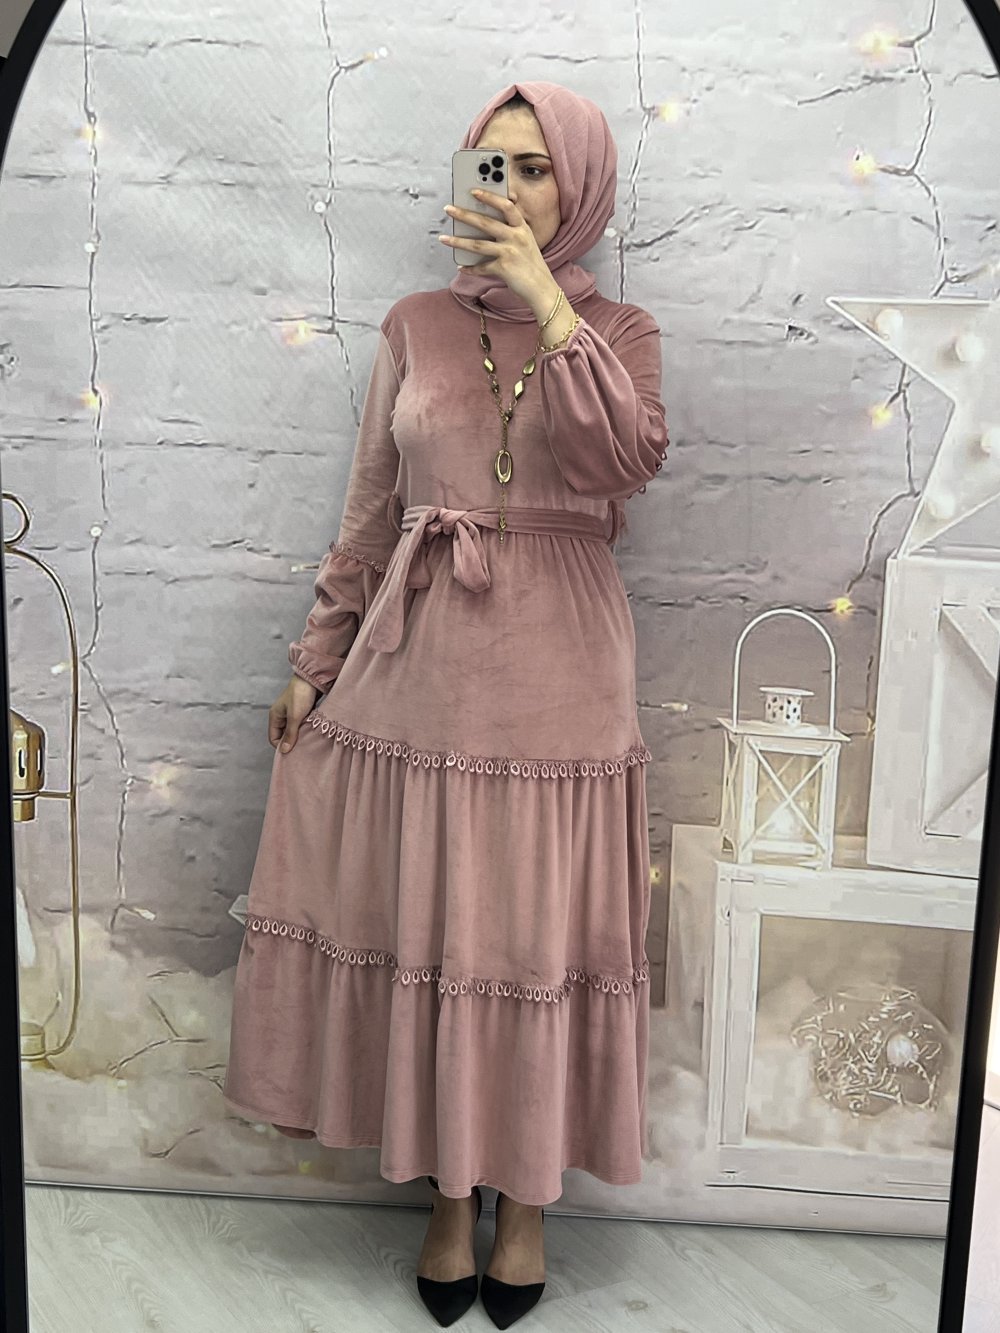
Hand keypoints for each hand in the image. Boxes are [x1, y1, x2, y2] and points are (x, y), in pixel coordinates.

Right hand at [270, 675, 320, 751]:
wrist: (312, 679)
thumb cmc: (301, 695)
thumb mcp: (294, 717)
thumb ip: (290, 734)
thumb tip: (284, 750)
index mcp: (275, 716)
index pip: (273, 737)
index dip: (281, 745)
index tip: (292, 752)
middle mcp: (281, 715)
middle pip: (283, 735)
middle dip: (291, 741)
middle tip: (301, 747)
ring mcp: (291, 713)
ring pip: (293, 730)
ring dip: (299, 735)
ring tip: (307, 739)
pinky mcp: (301, 711)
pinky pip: (301, 725)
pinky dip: (305, 728)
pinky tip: (311, 731)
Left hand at [440, 191, 552, 307]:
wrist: (542, 288)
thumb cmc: (531, 264)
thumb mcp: (526, 242)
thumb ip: (510, 231)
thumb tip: (482, 225)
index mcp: (522, 228)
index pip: (506, 206)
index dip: (490, 197)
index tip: (474, 191)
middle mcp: (516, 237)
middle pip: (486, 222)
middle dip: (464, 214)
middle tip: (449, 209)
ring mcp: (510, 253)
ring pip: (478, 245)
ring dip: (458, 241)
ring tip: (444, 238)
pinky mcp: (503, 268)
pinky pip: (481, 267)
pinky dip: (470, 268)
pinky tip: (461, 267)